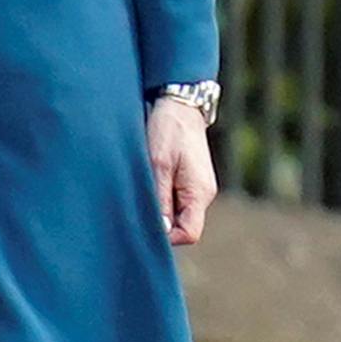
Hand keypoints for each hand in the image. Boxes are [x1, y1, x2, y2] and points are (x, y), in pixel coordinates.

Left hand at [148, 98, 216, 246]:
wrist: (179, 103)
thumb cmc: (168, 130)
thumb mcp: (158, 163)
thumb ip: (160, 198)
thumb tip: (160, 230)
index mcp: (199, 193)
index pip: (189, 234)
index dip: (167, 237)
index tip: (145, 224)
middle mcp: (202, 194)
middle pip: (183, 226)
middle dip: (161, 223)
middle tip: (137, 208)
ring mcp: (197, 187)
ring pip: (178, 213)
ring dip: (160, 208)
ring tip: (142, 190)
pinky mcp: (190, 179)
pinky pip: (176, 200)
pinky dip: (161, 197)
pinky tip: (148, 184)